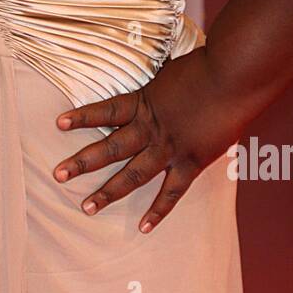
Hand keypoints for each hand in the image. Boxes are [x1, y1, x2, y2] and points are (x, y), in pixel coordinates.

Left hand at [52, 47, 246, 233]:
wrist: (233, 75)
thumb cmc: (206, 65)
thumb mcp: (171, 70)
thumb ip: (158, 81)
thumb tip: (152, 77)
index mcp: (144, 102)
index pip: (105, 110)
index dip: (81, 117)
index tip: (58, 123)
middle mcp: (150, 128)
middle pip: (109, 148)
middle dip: (81, 163)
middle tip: (58, 175)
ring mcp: (169, 148)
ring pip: (132, 175)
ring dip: (108, 192)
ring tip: (86, 207)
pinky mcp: (191, 162)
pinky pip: (171, 192)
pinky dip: (159, 211)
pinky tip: (144, 227)